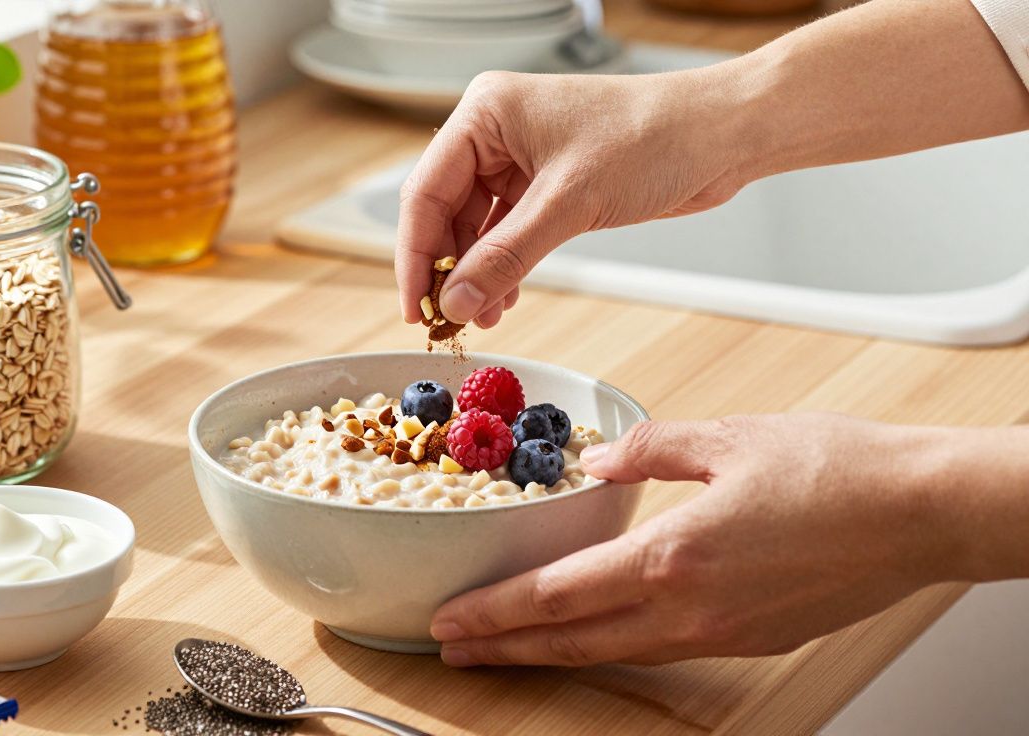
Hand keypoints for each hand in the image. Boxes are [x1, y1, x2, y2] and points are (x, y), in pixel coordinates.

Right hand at [396, 68, 747, 327]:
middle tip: (446, 321)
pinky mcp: (547, 184)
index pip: (426, 191)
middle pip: (444, 212)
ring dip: (476, 275)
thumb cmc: (654, 136)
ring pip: (475, 228)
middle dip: (447, 270)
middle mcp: (496, 132)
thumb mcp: (570, 203)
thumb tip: (456, 300)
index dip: (415, 255)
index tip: (416, 307)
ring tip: (481, 318)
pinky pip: (507, 233)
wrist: (721, 135)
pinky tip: (504, 299)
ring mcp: (520, 158)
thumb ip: (506, 256)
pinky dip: (503, 268)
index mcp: (486, 112)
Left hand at [429, 413, 968, 666]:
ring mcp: (721, 634)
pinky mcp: (750, 640)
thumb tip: (599, 461)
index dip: (495, 613)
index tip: (450, 619)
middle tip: (453, 647)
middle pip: (572, 641)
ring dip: (553, 653)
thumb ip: (649, 450)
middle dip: (505, 648)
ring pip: (614, 652)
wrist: (921, 513)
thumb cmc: (836, 470)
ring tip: (509, 649)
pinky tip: (597, 633)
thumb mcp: (726, 438)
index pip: (556, 596)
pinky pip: (661, 649)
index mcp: (672, 557)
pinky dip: (613, 645)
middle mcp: (689, 610)